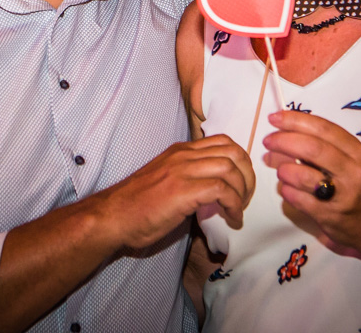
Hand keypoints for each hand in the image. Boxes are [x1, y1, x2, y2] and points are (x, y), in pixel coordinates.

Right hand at [94, 135, 254, 250]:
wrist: (112, 217)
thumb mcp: (164, 180)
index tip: (242, 184)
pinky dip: (234, 205)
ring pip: (230, 168)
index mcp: (179, 151)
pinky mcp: (182, 191)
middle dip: (248, 176)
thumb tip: (213, 191)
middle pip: (233, 152)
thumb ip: (187, 177)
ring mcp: (182, 171)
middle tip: (246, 197)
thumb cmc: (136, 206)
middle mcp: (183, 156)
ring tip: (239, 210)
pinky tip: (232, 218)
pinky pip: (222, 190)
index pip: (223, 142)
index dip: (240, 162)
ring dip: (243, 192)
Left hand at [261, 111, 360, 260]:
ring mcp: (342, 195)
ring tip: (280, 168)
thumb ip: (321, 146)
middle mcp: (352, 171)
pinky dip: (286, 190)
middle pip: (312, 148)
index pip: (323, 129)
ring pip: (301, 175)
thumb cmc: (357, 186)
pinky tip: (287, 187)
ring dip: (283, 168)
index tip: (275, 118)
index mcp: (356, 152)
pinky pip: (298, 198)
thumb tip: (282, 133)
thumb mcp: (349, 161)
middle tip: (268, 141)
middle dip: (283, 141)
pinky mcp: (329, 216)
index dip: (295, 120)